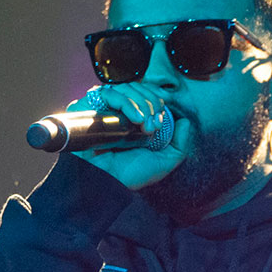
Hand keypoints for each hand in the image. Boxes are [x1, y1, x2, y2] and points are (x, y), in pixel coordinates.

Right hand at [65, 84, 191, 190]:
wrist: (105, 182)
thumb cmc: (130, 175)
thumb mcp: (163, 162)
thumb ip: (180, 144)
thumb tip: (185, 121)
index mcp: (132, 119)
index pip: (145, 93)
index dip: (156, 100)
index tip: (161, 119)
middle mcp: (116, 111)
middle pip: (137, 88)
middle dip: (151, 103)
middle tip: (153, 125)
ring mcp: (101, 108)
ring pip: (124, 88)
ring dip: (140, 103)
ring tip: (144, 125)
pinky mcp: (86, 108)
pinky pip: (107, 93)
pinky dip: (126, 102)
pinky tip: (134, 119)